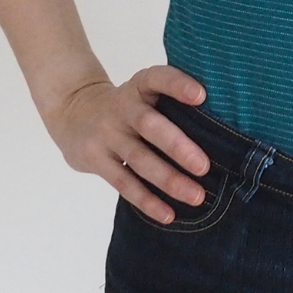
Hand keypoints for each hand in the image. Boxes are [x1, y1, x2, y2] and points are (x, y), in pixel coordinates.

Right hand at [45, 64, 210, 224]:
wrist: (72, 112)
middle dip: (177, 146)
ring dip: (168, 180)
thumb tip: (221, 131)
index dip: (178, 85)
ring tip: (196, 196)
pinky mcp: (95, 159)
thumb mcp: (142, 93)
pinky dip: (146, 200)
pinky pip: (123, 182)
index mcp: (139, 86)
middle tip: (204, 167)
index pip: (158, 78)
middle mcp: (121, 107)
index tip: (202, 96)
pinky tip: (168, 214)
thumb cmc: (126, 106)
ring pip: (138, 159)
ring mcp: (106, 134)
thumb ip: (170, 104)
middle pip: (149, 125)